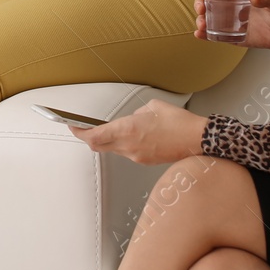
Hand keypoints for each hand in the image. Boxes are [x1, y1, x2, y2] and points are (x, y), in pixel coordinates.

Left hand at [69, 99, 206, 164]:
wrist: (198, 140)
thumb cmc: (178, 122)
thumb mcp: (152, 107)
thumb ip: (136, 114)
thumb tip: (132, 120)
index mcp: (127, 129)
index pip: (93, 136)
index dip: (79, 132)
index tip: (71, 125)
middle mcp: (129, 146)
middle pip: (98, 146)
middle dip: (88, 137)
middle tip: (82, 128)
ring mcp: (137, 156)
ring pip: (113, 149)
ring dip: (107, 140)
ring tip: (109, 129)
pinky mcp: (145, 161)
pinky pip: (127, 152)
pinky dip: (123, 144)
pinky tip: (131, 136)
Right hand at [193, 0, 269, 55]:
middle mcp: (232, 5)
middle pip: (209, 0)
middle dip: (200, 2)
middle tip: (202, 8)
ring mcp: (231, 20)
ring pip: (209, 18)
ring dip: (201, 19)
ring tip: (202, 24)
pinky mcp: (232, 35)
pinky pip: (216, 34)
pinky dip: (206, 35)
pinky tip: (199, 35)